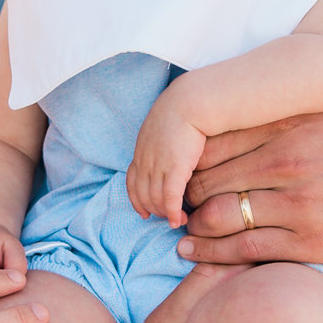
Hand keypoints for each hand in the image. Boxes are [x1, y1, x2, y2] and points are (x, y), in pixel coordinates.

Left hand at [127, 94, 209, 227]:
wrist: (191, 101)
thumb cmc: (185, 108)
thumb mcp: (164, 123)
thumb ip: (162, 138)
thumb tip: (171, 146)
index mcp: (141, 149)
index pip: (132, 181)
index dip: (136, 200)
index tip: (143, 212)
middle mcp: (145, 160)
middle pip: (142, 194)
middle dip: (153, 211)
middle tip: (167, 219)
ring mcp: (158, 165)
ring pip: (155, 199)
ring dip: (165, 214)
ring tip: (178, 221)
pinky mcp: (175, 169)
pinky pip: (170, 198)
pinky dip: (172, 213)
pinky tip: (179, 220)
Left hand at [177, 96, 322, 268]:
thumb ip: (279, 96)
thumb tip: (223, 81)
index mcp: (288, 121)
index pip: (210, 137)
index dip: (181, 154)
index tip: (174, 163)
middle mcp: (290, 159)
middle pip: (205, 177)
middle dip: (179, 191)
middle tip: (169, 199)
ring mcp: (300, 203)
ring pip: (217, 215)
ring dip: (189, 225)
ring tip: (179, 225)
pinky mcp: (311, 241)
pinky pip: (244, 249)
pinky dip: (209, 254)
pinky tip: (191, 251)